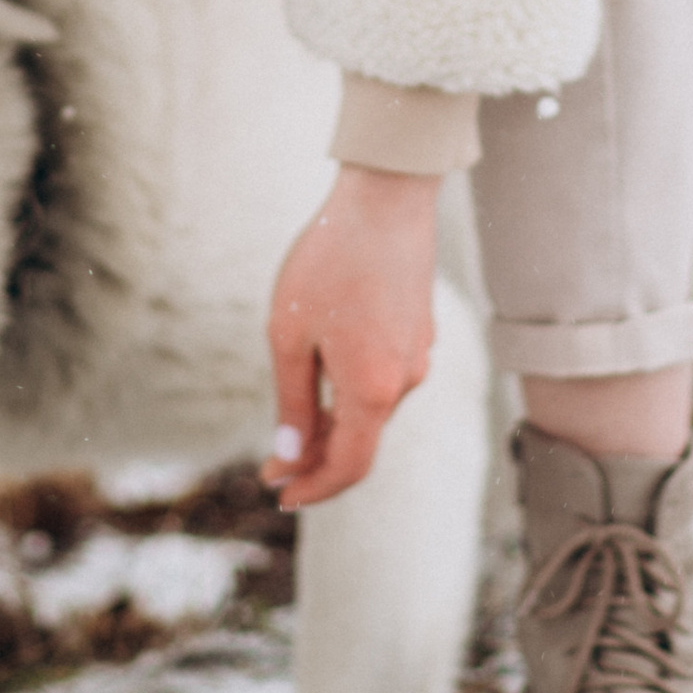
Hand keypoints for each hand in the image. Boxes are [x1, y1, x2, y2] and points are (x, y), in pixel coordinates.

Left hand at [264, 164, 438, 510]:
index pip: (349, 467)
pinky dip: (354, 393)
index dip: (314, 489)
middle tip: (273, 463)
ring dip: (335, 424)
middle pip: (362, 441)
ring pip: (373, 409)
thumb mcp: (290, 335)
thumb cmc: (329, 262)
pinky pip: (385, 379)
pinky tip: (325, 371)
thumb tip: (290, 458)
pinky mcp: (419, 330)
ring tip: (295, 416)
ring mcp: (418, 354)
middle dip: (317, 458)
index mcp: (373, 390)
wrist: (386, 198)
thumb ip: (293, 404)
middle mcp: (405, 380)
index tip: (279, 495)